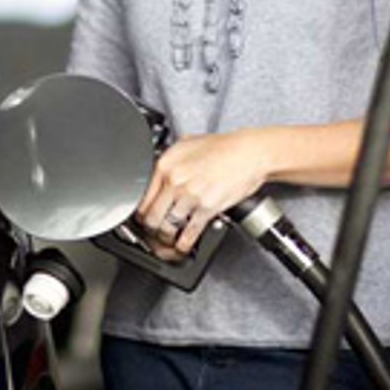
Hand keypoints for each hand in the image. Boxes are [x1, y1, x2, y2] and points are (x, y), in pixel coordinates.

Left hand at [135, 130, 270, 255]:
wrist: (249, 153)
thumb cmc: (223, 147)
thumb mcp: (187, 143)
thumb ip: (169, 160)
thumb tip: (157, 174)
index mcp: (166, 165)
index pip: (142, 198)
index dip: (140, 214)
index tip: (142, 220)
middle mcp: (175, 181)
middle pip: (151, 217)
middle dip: (150, 230)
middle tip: (152, 234)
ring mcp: (191, 196)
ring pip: (167, 228)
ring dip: (166, 239)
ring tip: (167, 241)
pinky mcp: (207, 208)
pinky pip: (189, 234)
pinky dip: (183, 245)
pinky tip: (182, 246)